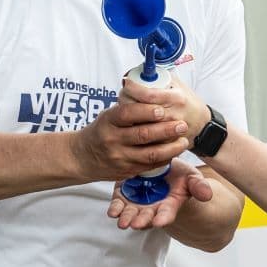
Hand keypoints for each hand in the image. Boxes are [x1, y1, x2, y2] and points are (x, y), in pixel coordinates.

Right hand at [70, 97, 191, 181]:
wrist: (82, 157)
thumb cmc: (101, 131)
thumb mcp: (108, 116)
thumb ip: (129, 110)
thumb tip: (156, 96)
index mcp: (108, 121)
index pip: (127, 114)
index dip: (146, 111)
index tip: (162, 109)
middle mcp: (113, 140)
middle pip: (143, 135)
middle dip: (166, 130)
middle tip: (182, 124)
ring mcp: (119, 157)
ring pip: (150, 154)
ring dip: (170, 148)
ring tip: (184, 141)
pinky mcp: (126, 171)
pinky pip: (149, 166)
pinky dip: (164, 159)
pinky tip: (174, 152)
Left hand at [107, 158, 214, 230]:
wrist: (163, 168)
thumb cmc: (179, 176)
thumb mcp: (191, 177)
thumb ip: (198, 186)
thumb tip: (207, 194)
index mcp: (169, 205)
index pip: (167, 214)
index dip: (163, 218)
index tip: (160, 222)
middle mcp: (153, 208)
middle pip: (147, 217)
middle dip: (142, 221)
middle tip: (137, 224)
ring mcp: (138, 204)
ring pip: (131, 214)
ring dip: (127, 219)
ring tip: (123, 223)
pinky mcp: (124, 196)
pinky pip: (118, 204)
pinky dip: (115, 208)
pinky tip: (113, 212)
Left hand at [121, 74, 211, 136]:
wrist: (203, 126)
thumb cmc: (189, 104)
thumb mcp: (179, 85)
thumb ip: (162, 77)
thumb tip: (142, 70)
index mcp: (176, 98)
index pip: (148, 94)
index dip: (133, 88)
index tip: (127, 83)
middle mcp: (173, 114)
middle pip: (141, 109)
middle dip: (127, 101)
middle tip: (124, 95)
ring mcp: (169, 131)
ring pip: (140, 124)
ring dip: (130, 116)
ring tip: (129, 108)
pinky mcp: (165, 143)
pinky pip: (145, 137)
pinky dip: (137, 129)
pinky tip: (136, 122)